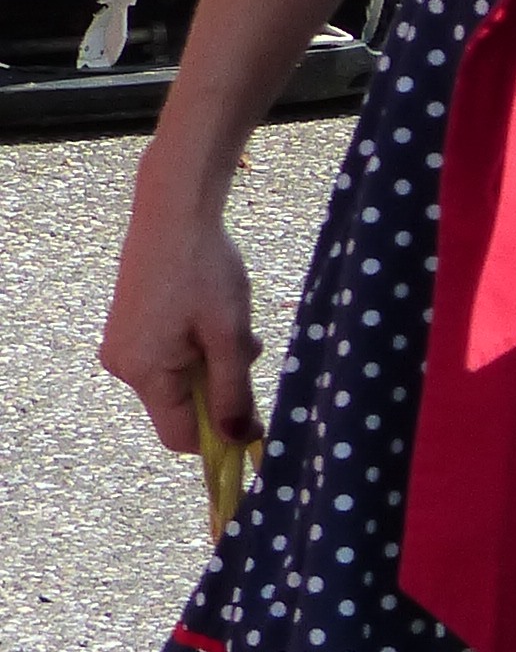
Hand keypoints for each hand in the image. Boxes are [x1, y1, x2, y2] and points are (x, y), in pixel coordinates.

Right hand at [100, 200, 259, 456]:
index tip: (254, 421)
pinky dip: (199, 345)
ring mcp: (124, 346)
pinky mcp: (131, 328)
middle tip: (248, 347)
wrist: (176, 212)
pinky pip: (170, 355)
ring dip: (215, 360)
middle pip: (181, 405)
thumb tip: (237, 440)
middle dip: (221, 385)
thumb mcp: (229, 334)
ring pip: (180, 377)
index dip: (218, 436)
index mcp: (144, 374)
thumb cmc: (205, 270)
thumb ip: (234, 390)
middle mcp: (124, 367)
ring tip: (235, 322)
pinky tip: (217, 313)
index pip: (179, 435)